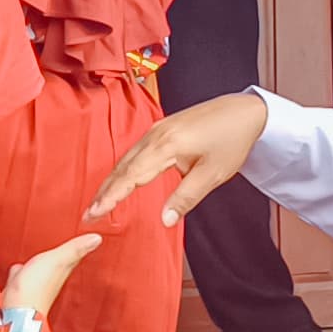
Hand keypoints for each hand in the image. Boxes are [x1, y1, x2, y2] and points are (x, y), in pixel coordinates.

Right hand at [2, 231, 102, 316]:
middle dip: (61, 256)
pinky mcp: (21, 287)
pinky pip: (24, 275)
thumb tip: (96, 238)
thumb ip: (75, 248)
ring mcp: (36, 283)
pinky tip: (22, 269)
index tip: (85, 241)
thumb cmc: (37, 288)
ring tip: (45, 256)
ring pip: (41, 269)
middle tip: (68, 248)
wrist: (17, 308)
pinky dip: (24, 271)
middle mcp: (51, 277)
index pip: (74, 257)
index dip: (78, 248)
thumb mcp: (58, 260)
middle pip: (58, 263)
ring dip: (42, 263)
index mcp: (62, 269)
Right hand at [86, 90, 264, 227]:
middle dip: (103, 192)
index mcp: (167, 145)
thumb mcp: (213, 174)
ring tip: (98, 202)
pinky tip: (119, 179)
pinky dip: (122, 168)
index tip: (95, 214)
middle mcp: (156, 135)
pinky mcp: (162, 129)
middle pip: (122, 167)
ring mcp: (157, 129)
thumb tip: (165, 220)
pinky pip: (134, 151)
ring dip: (111, 181)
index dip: (111, 197)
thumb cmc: (231, 139)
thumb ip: (186, 198)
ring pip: (126, 159)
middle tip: (88, 214)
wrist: (244, 111)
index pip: (131, 177)